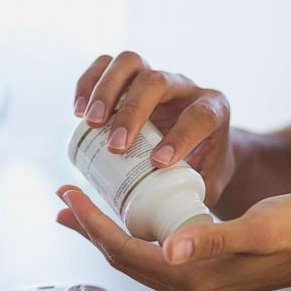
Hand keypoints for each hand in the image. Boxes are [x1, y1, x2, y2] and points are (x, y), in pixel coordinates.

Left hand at [55, 185, 290, 290]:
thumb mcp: (256, 228)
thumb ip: (213, 239)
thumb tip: (171, 249)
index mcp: (193, 279)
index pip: (125, 251)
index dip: (92, 224)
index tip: (68, 196)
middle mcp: (187, 286)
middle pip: (122, 257)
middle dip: (89, 228)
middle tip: (63, 200)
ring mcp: (194, 281)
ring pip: (135, 256)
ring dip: (106, 232)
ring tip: (81, 210)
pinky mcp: (203, 270)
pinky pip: (153, 254)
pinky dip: (131, 234)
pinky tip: (127, 217)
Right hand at [73, 51, 234, 205]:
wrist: (200, 145)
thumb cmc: (204, 169)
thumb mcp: (210, 184)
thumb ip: (196, 200)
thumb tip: (174, 227)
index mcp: (213, 110)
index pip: (199, 115)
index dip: (179, 136)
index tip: (157, 163)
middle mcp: (185, 87)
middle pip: (157, 81)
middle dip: (132, 112)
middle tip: (115, 146)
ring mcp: (156, 77)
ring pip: (130, 63)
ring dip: (106, 90)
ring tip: (90, 123)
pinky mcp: (130, 77)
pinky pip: (107, 64)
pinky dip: (88, 81)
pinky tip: (77, 110)